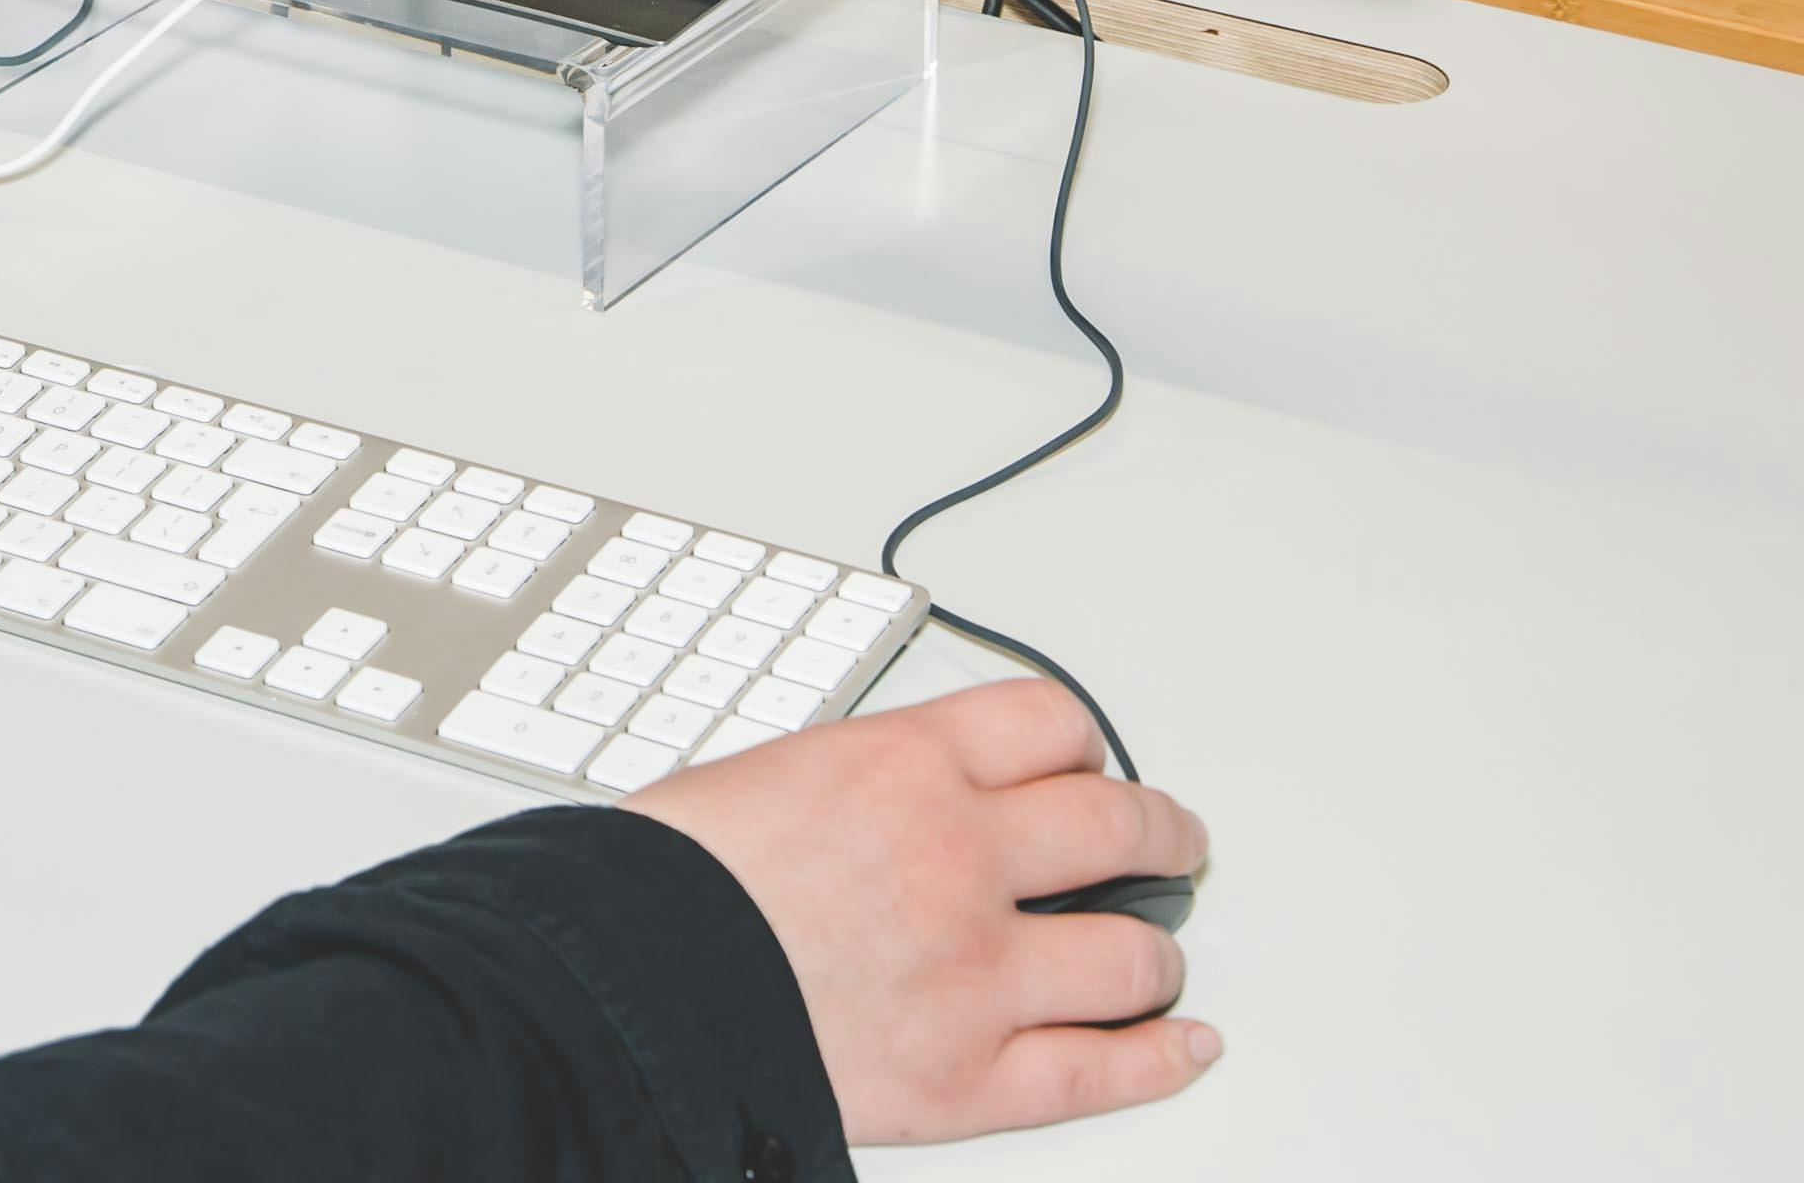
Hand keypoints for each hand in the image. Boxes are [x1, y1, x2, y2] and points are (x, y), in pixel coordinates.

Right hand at [632, 678, 1216, 1143]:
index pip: (1047, 727)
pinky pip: (1100, 1072)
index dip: (1079, 749)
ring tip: (1161, 959)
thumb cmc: (663, 885)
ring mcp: (977, 973)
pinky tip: (1184, 1047)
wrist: (619, 988)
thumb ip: (863, 787)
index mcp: (905, 765)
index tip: (1086, 767)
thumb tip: (899, 809)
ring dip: (1157, 956)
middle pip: (1116, 827)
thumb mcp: (768, 776)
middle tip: (1172, 844)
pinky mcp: (968, 1077)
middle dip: (1159, 835)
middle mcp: (960, 857)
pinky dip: (1156, 1061)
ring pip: (1130, 957)